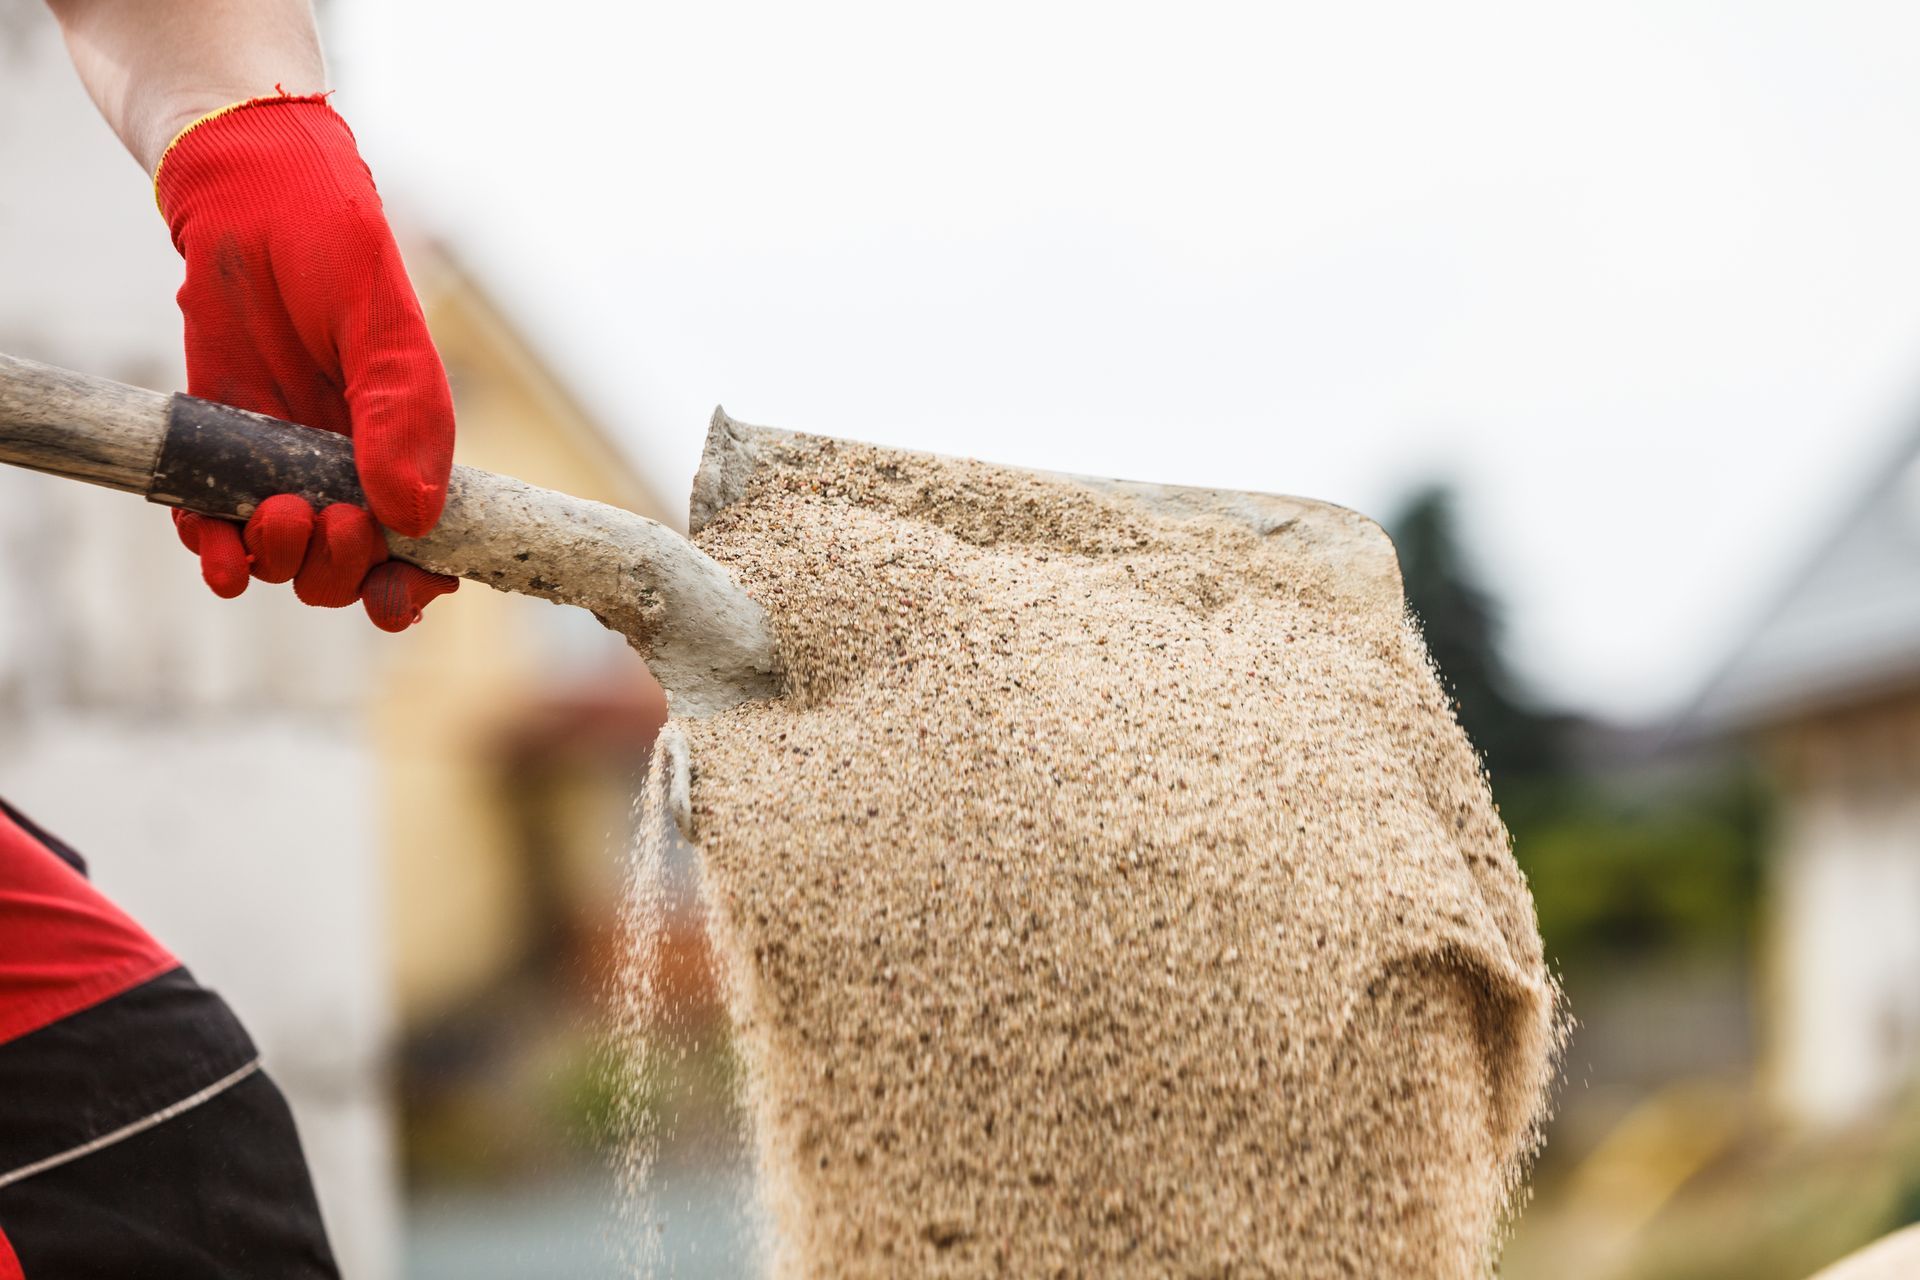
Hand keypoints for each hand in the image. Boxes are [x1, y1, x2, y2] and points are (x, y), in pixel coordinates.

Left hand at [155, 93, 457, 631]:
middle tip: (333, 520)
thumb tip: (411, 516)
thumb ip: (401, 413)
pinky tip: (217, 546)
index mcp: (408, 450)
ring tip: (276, 513)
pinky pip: (215, 529)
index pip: (422, 552)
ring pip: (286, 562)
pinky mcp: (220, 449)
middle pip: (351, 572)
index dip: (412, 587)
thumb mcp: (382, 325)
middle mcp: (350, 469)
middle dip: (344, 570)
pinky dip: (216, 553)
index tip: (400, 582)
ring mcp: (283, 464)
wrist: (250, 198)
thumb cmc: (335, 249)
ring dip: (284, 562)